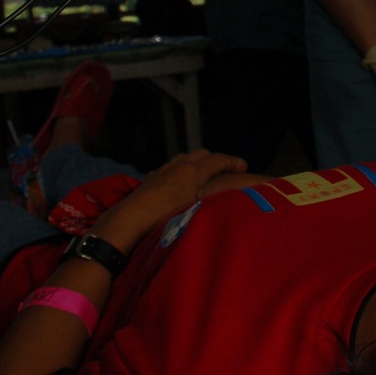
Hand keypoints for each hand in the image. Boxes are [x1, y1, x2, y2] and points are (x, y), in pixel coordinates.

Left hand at [95, 149, 248, 248]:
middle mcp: (178, 165)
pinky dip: (179, 169)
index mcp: (193, 170)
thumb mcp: (196, 208)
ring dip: (196, 162)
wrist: (130, 220)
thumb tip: (228, 203)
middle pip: (201, 154)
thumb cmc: (166, 217)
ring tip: (202, 174)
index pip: (218, 160)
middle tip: (226, 169)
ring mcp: (162, 170)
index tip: (244, 166)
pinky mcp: (150, 179)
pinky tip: (177, 181)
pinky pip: (169, 167)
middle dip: (216, 160)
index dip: (233, 162)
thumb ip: (213, 200)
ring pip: (184, 158)